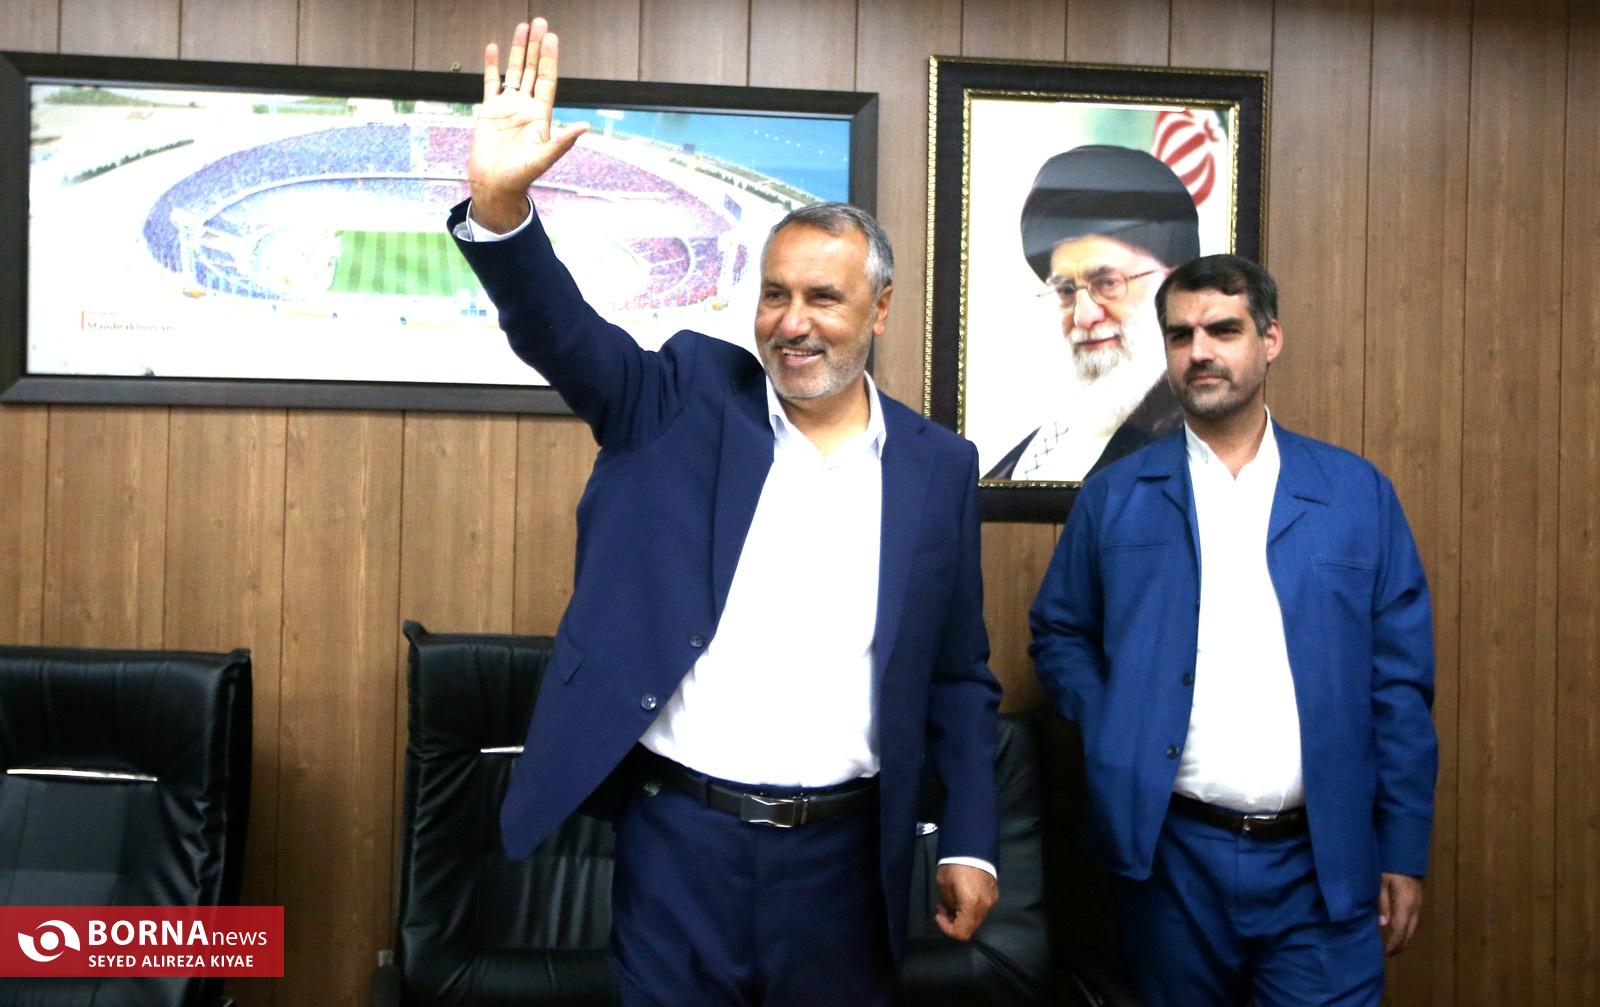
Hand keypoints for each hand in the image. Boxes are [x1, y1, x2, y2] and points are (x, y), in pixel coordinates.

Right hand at [467, 19, 589, 231]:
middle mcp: (526, 107)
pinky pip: (491, 83)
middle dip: (536, 47)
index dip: (549, 60)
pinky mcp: (489, 111)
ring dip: (517, 51)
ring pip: (514, 72)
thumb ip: (564, 141)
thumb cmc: (521, 175)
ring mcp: (508, 107)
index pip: (547, 80)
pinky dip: (492, 66)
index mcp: (541, 115)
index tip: (551, 38)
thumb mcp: (545, 157)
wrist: (495, 184)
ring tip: (521, 28)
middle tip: (539, 23)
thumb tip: (585, 126)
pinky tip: (494, 49)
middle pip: (532, 70)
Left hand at [934, 864, 997, 940]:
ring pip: (976, 919)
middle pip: (970, 928)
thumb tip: (951, 910)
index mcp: (971, 905)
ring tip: (951, 900)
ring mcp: (991, 900)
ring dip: (962, 915)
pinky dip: (970, 908)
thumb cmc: (955, 863)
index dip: (947, 928)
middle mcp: (985, 906)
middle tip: (943, 908)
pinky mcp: (994, 893)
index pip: (961, 932)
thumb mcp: (944, 885)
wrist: (973, 846)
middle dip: (954, 922)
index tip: (939, 915)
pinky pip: (981, 908)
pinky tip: (961, 895)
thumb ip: (949, 904)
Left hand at [1378, 872, 1422, 956]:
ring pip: (1413, 928)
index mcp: (1405, 904)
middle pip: (1409, 932)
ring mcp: (1418, 905)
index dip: (1394, 943)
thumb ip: (1382, 903)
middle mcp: (1415, 907)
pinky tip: (1400, 931)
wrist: (1405, 855)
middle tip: (1389, 954)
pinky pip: (1414, 921)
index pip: (1400, 930)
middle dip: (1400, 945)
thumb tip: (1384, 924)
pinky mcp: (1418, 901)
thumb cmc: (1390, 868)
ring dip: (1404, 939)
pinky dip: (1407, 930)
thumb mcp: (1381, 883)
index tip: (1386, 953)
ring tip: (1394, 947)